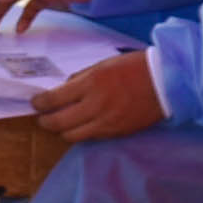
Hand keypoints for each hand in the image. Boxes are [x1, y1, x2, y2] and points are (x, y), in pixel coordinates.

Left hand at [33, 48, 166, 144]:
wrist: (167, 82)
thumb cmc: (135, 67)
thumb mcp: (103, 64)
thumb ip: (81, 78)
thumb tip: (63, 89)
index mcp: (91, 83)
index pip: (53, 100)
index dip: (39, 103)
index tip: (35, 103)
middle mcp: (95, 105)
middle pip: (58, 123)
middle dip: (45, 121)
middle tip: (42, 117)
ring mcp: (106, 122)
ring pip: (72, 136)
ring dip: (62, 131)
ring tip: (60, 124)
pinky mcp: (116, 133)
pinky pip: (90, 138)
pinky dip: (81, 134)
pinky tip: (80, 126)